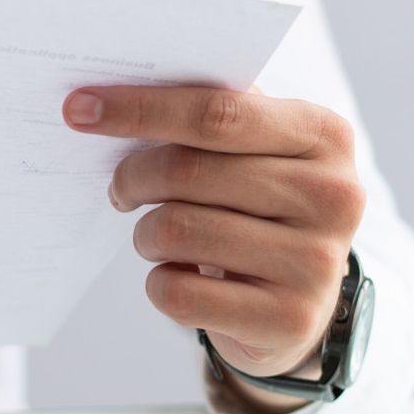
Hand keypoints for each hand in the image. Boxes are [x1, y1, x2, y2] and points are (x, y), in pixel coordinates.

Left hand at [63, 85, 364, 411]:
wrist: (300, 304)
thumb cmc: (259, 208)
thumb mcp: (259, 152)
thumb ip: (212, 116)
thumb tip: (116, 93)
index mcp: (324, 136)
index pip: (217, 112)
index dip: (141, 108)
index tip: (80, 108)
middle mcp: (333, 196)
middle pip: (188, 171)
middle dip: (132, 177)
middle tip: (119, 187)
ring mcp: (316, 263)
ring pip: (176, 231)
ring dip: (145, 235)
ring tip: (156, 237)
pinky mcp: (288, 320)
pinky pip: (179, 294)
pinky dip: (160, 284)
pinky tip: (180, 277)